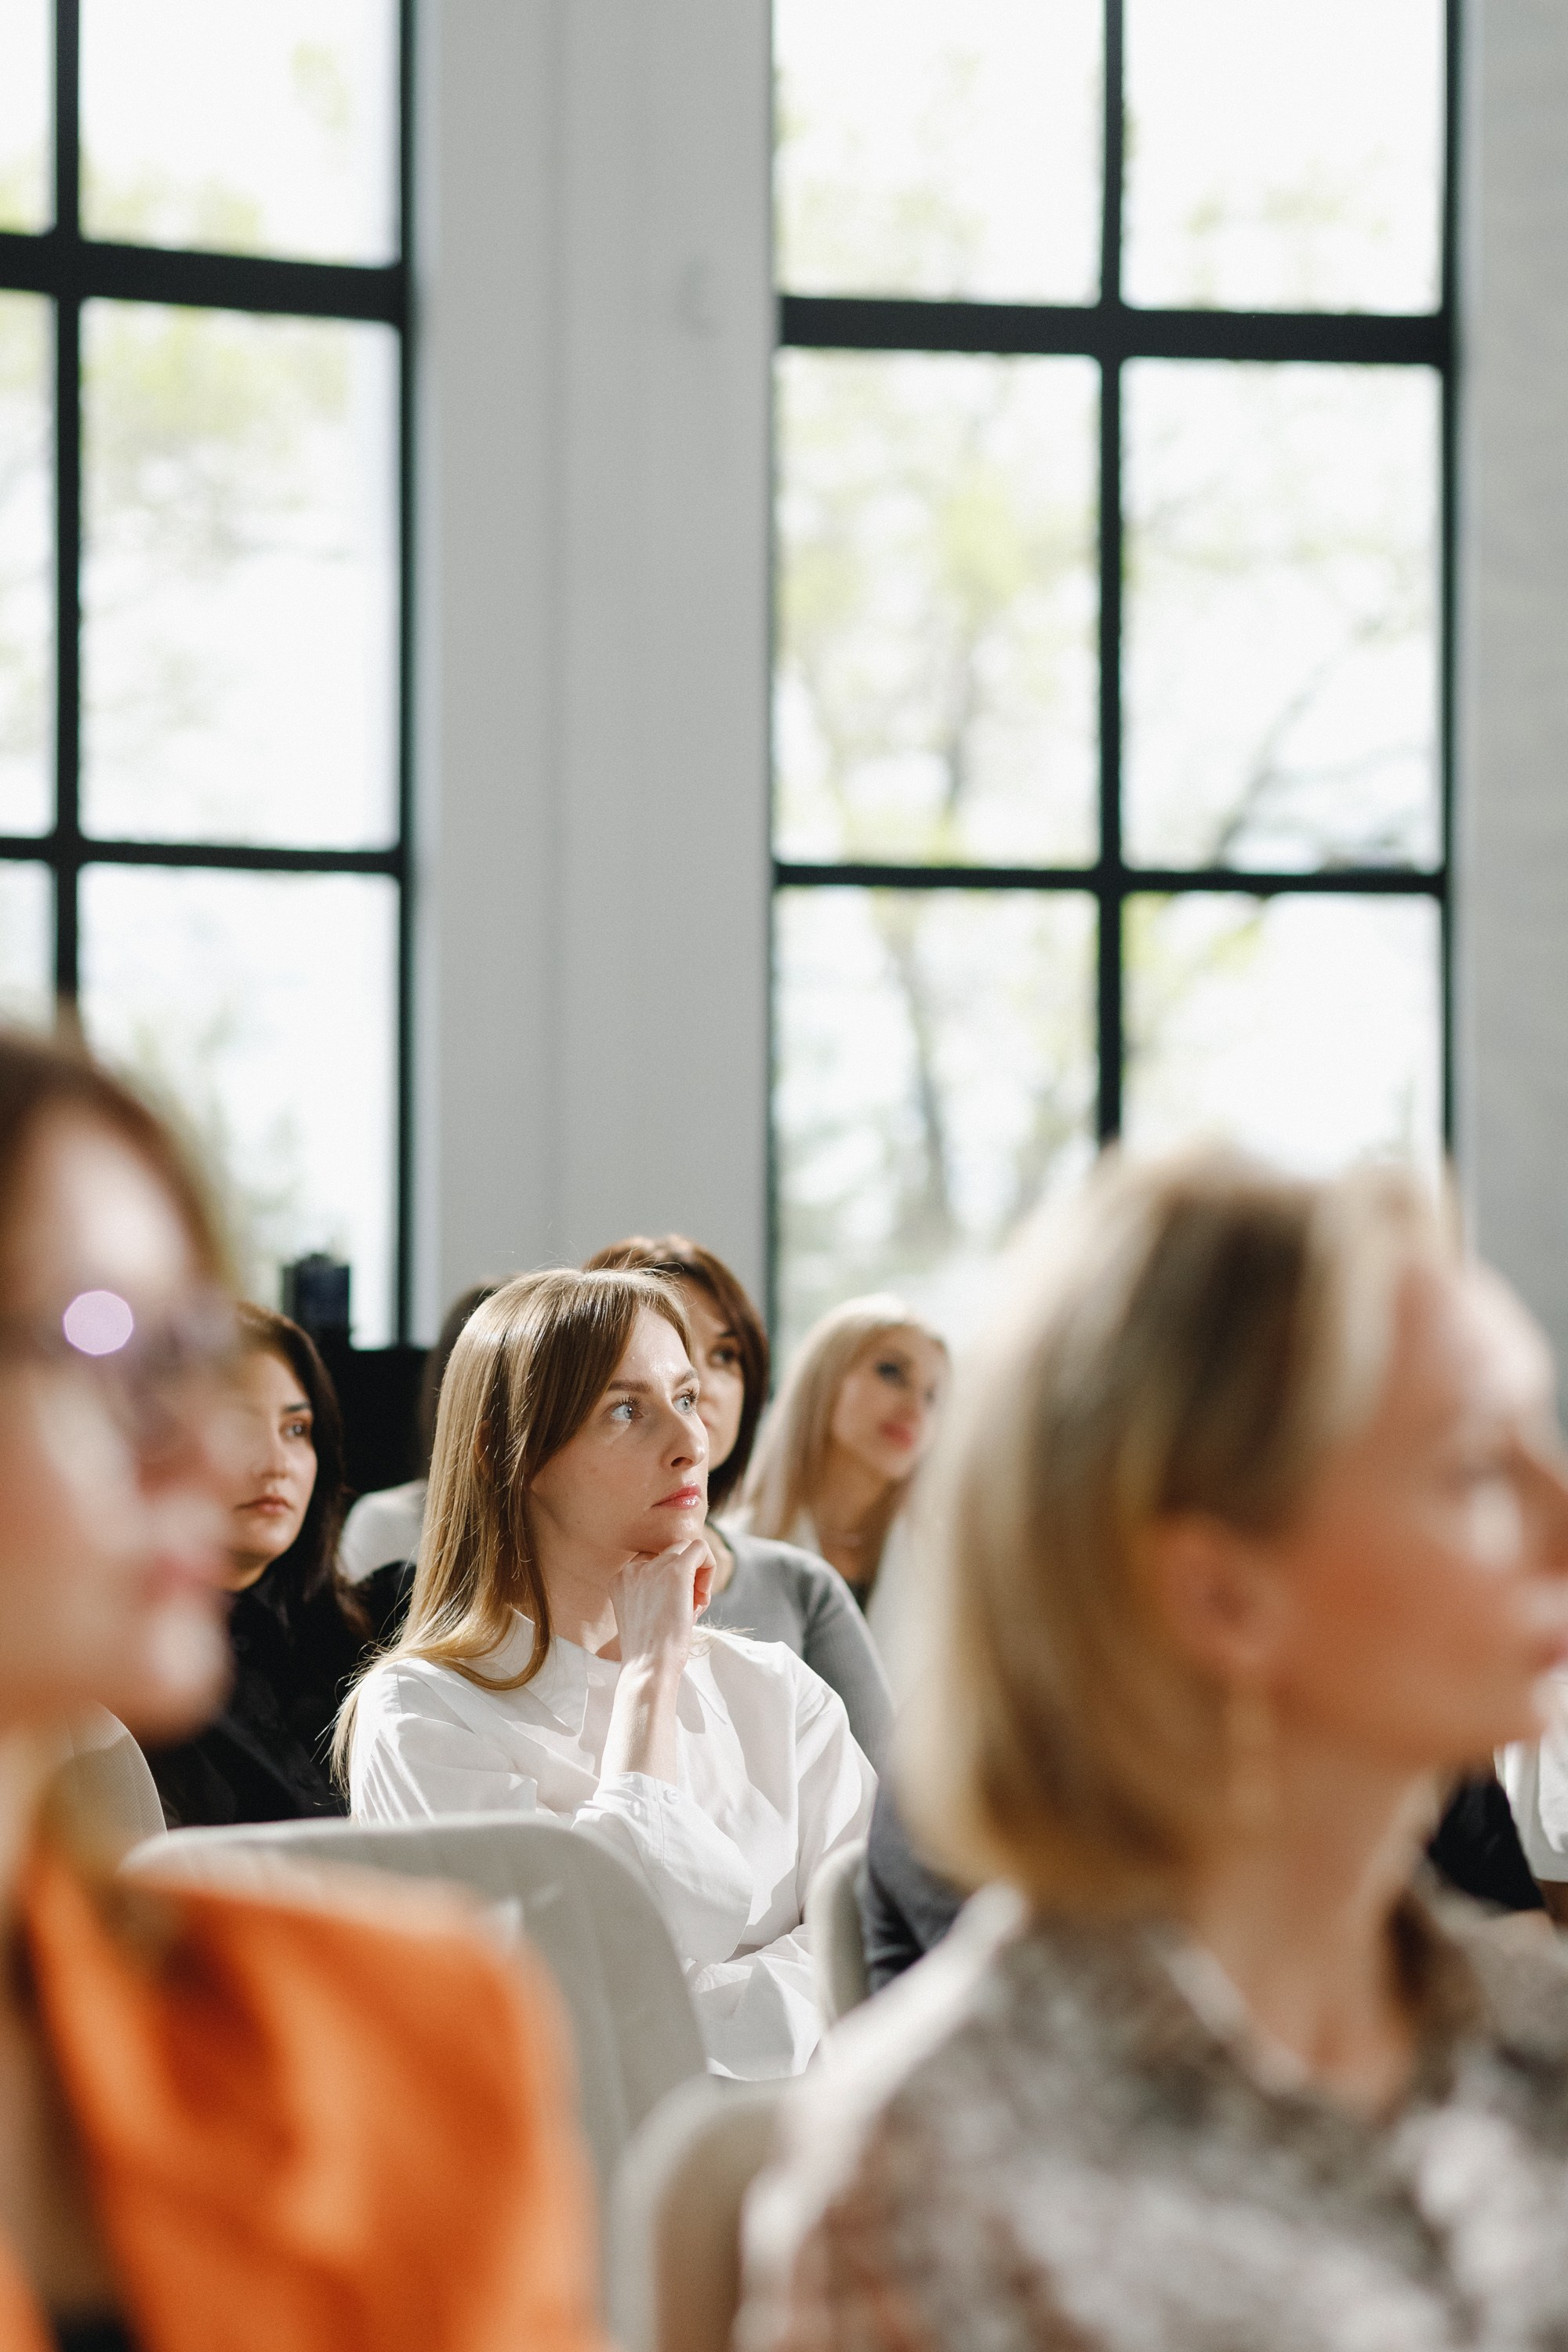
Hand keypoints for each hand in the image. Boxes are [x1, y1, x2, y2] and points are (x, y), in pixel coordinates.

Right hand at [609, 1541, 708, 1676]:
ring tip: (694, 1607)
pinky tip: (702, 1597)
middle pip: (670, 1554)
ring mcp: (653, 1568)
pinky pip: (700, 1548)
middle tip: (688, 1608)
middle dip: (686, 1578)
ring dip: (697, 1576)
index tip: (673, 1608)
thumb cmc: (651, 1653)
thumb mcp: (645, 1615)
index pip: (653, 1563)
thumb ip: (655, 1593)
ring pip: (686, 1549)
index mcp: (621, 1579)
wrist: (649, 1667)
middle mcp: (633, 1569)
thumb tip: (686, 1583)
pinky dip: (709, 1567)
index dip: (669, 1581)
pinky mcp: (676, 1570)